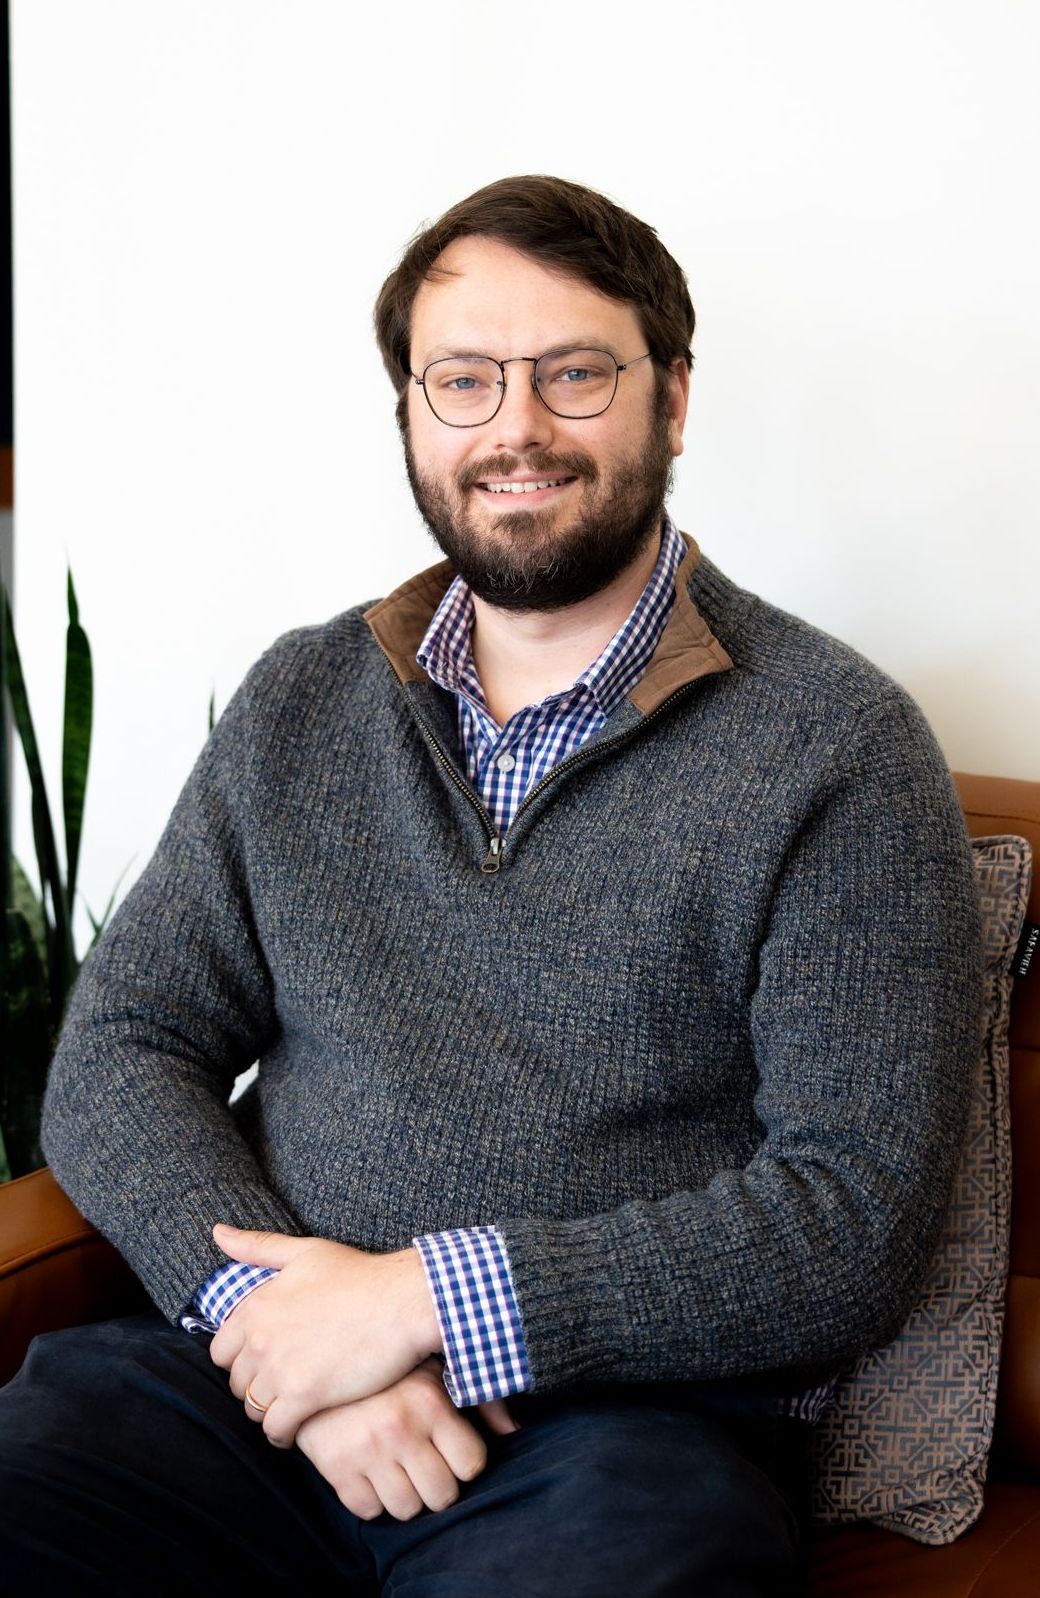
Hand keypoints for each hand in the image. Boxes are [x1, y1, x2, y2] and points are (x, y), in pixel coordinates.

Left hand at [208, 1225, 442, 1447]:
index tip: (263, 1361)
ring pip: (252, 1408)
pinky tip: (296, 1430)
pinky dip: (282, 1434)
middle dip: (254, 1386)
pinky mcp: (304, 1396)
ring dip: (267, 1411)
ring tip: (289, 1408)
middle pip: (236, 1383)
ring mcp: (280, 1369)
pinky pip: (275, 1429)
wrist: (401, 1301)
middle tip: (280, 1387)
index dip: (240, 1359)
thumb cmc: (359, 1274)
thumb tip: (217, 1232)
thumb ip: (257, 1246)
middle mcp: (260, 1338)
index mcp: (256, 1305)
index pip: (220, 1350)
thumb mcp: (305, 1251)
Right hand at [295, 1356, 519, 1521]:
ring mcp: (364, 1450)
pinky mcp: (335, 1468)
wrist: (316, 1355)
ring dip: (406, 1494)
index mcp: (429, 1401)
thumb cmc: (387, 1365)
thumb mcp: (434, 1367)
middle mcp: (398, 1427)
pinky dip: (371, 1498)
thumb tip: (512, 1430)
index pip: (473, 1464)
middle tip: (425, 1462)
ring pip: (407, 1509)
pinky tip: (370, 1469)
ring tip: (398, 1466)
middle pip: (443, 1495)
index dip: (465, 1460)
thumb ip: (481, 1395)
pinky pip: (368, 1511)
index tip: (451, 1447)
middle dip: (438, 1483)